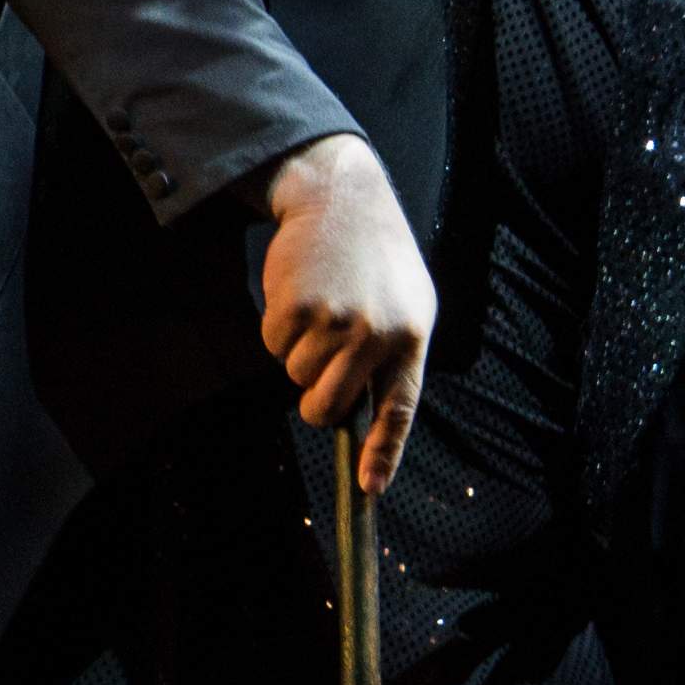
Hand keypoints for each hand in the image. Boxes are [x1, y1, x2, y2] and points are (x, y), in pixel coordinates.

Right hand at [260, 133, 436, 484]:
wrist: (342, 197)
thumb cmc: (377, 259)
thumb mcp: (408, 304)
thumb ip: (392, 359)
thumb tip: (367, 420)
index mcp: (412, 337)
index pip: (399, 410)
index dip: (383, 453)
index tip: (368, 488)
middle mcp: (376, 334)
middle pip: (328, 407)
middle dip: (315, 401)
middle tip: (320, 370)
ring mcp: (335, 321)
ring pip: (297, 377)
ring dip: (299, 353)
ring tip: (321, 308)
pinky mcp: (295, 307)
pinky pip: (273, 347)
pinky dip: (278, 329)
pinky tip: (300, 294)